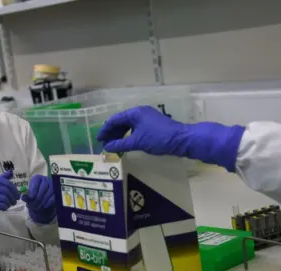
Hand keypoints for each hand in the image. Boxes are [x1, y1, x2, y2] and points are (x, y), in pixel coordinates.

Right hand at [0, 170, 19, 239]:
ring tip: (9, 205)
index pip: (6, 181)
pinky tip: (3, 208)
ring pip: (6, 197)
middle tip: (14, 200)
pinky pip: (1, 204)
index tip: (15, 193)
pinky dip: (5, 207)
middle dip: (13, 195)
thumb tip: (11, 172)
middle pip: (7, 189)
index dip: (13, 188)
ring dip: (9, 202)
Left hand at [22, 175, 55, 224]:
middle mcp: (46, 179)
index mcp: (37, 178)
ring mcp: (53, 185)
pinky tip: (44, 206)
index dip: (33, 189)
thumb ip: (27, 196)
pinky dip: (48, 202)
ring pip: (49, 192)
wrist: (41, 199)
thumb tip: (23, 197)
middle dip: (38, 197)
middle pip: (43, 187)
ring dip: (43, 201)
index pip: (36, 181)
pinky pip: (53, 197)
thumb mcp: (29, 195)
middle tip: (34, 205)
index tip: (31, 197)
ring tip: (37, 207)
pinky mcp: (57, 192)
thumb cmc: (34, 195)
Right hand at [96, 105, 244, 171]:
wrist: (182, 140)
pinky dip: (129, 135)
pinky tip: (126, 143)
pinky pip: (136, 128)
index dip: (105, 130)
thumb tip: (107, 148)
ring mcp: (147, 117)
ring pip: (129, 125)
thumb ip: (120, 145)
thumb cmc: (158, 139)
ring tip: (114, 145)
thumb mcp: (137, 142)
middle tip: (105, 144)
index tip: (98, 140)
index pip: (114, 120)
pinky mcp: (153, 124)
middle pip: (121, 121)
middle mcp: (140, 112)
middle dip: (112, 133)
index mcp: (135, 113)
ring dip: (120, 135)